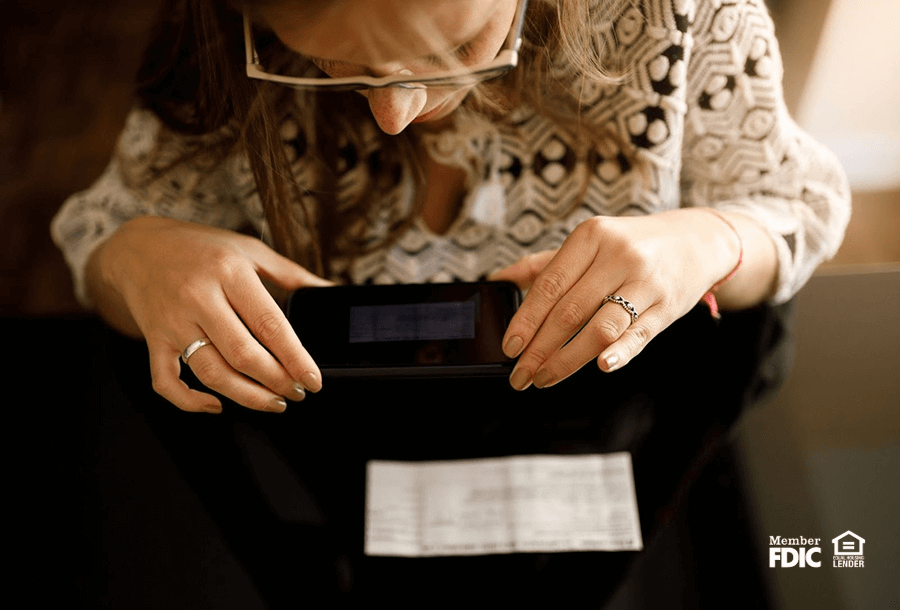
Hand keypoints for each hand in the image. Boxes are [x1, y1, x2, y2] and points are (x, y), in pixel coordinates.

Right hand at [93, 216, 331, 412]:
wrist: (137, 248)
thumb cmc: (200, 248)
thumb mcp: (249, 250)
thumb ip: (290, 274)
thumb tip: (327, 291)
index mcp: (228, 273)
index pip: (269, 324)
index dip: (295, 358)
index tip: (314, 380)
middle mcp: (198, 298)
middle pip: (243, 354)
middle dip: (277, 381)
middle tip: (298, 392)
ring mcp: (172, 322)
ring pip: (212, 373)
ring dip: (247, 396)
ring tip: (274, 402)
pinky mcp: (153, 341)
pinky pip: (167, 382)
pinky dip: (190, 402)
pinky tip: (217, 405)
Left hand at [489, 210, 740, 389]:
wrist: (696, 241)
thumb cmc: (630, 245)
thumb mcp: (589, 243)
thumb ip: (543, 265)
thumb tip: (498, 279)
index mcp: (591, 236)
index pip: (550, 285)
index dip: (526, 320)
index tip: (510, 347)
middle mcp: (618, 256)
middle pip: (570, 311)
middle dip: (540, 349)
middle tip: (521, 374)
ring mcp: (646, 281)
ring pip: (601, 327)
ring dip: (568, 359)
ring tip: (545, 377)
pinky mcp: (668, 306)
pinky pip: (639, 334)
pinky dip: (620, 352)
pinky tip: (601, 366)